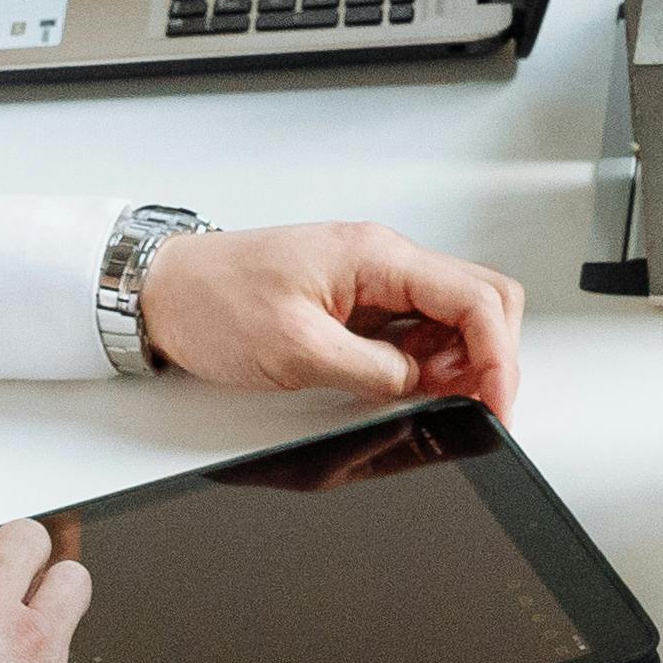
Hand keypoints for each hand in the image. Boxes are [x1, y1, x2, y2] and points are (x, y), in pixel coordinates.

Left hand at [137, 221, 528, 413]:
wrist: (163, 290)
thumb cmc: (213, 300)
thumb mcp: (296, 349)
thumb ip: (371, 370)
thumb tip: (419, 385)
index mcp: (376, 256)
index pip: (475, 299)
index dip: (499, 357)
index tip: (497, 404)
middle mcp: (382, 260)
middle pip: (480, 301)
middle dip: (490, 357)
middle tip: (474, 406)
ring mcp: (372, 280)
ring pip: (452, 316)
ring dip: (458, 362)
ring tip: (431, 399)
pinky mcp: (357, 302)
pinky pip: (414, 329)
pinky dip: (425, 363)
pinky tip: (406, 387)